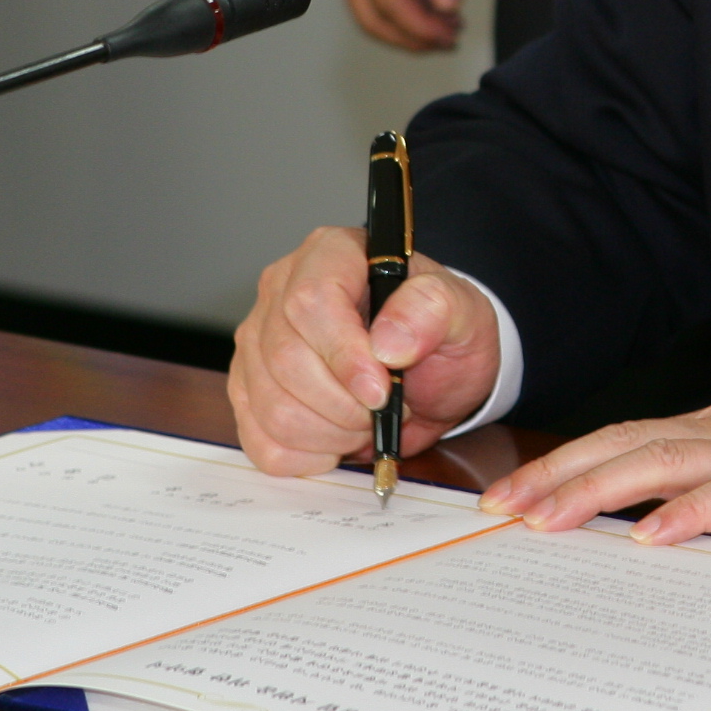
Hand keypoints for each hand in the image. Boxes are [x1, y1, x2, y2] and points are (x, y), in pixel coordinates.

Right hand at [229, 224, 506, 475]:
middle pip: (286, 360)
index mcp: (330, 254)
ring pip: (272, 408)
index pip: (311, 301)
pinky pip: (263, 443)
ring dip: (332, 433)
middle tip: (387, 406)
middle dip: (346, 404)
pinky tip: (339, 437)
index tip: (380, 390)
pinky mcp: (249, 392)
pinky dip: (310, 455)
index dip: (344, 355)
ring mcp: (257, 344)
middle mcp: (281, 291)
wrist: (433, 368)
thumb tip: (389, 342)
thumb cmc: (441, 331)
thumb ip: (433, 310)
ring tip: (367, 419)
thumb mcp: (461, 311)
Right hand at [329, 0, 471, 50]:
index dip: (421, 29)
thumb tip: (447, 8)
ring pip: (368, 8)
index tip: (451, 37)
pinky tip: (428, 8)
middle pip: (371, 16)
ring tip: (444, 28)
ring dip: (404, 25)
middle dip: (410, 36)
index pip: (390, 4)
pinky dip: (398, 7)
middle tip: (449, 41)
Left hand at [479, 348, 710, 545]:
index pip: (628, 439)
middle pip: (628, 446)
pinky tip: (653, 535)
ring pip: (667, 464)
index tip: (509, 497)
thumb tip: (672, 518)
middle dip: (557, 478)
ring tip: (547, 519)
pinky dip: (692, 513)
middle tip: (496, 511)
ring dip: (600, 491)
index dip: (565, 464)